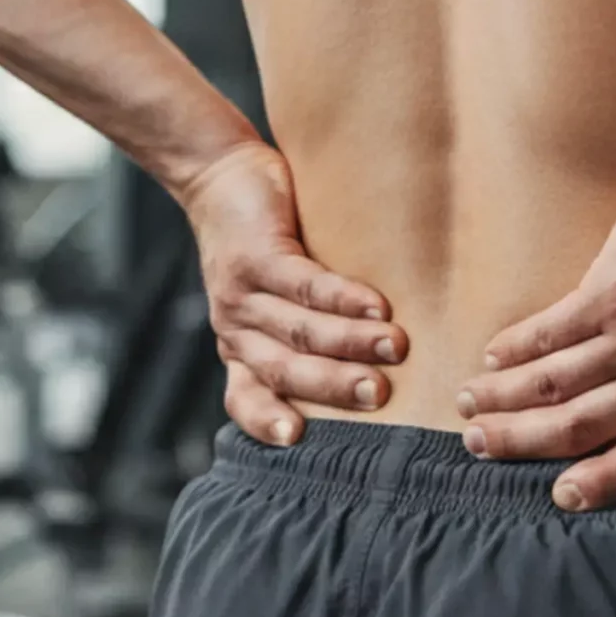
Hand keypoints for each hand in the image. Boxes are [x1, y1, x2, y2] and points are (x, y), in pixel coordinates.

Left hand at [180, 143, 408, 444]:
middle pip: (284, 370)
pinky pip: (302, 283)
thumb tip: (384, 369)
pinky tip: (374, 304)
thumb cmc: (264, 247)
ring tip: (396, 346)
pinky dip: (341, 297)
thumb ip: (308, 335)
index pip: (245, 399)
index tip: (297, 438)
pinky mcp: (255, 256)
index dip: (266, 421)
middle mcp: (236, 331)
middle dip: (334, 387)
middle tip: (380, 395)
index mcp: (240, 352)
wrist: (220, 178)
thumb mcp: (272, 303)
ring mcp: (241, 294)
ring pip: (298, 329)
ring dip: (350, 341)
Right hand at [456, 153, 615, 511]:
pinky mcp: (609, 291)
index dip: (605, 482)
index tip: (563, 496)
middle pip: (586, 429)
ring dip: (505, 402)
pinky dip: (517, 349)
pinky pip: (550, 332)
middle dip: (526, 447)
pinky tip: (492, 355)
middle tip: (485, 449)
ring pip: (555, 387)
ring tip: (471, 408)